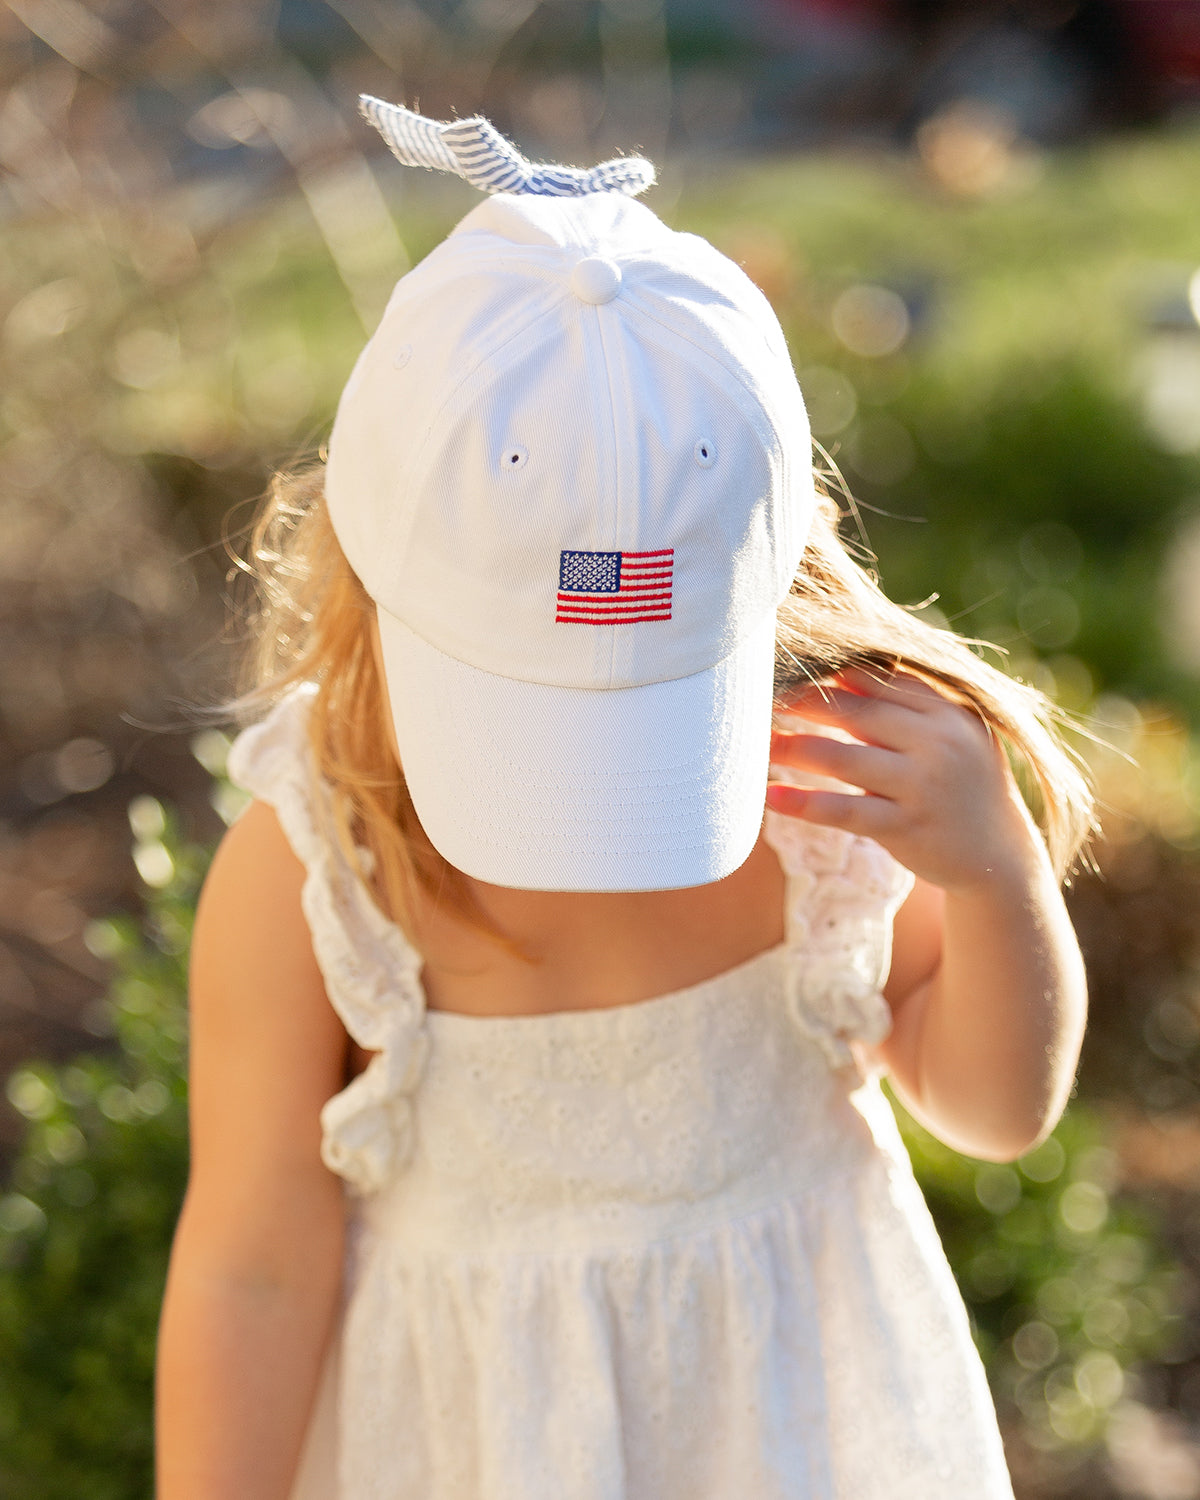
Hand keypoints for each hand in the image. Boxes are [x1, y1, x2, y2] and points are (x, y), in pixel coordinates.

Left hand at [766, 668, 1042, 892]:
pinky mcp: (905, 828)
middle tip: (759, 696)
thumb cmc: (962, 783)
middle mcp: (938, 744)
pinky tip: (770, 796)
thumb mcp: (951, 734)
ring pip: (841, 759)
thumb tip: (840, 667)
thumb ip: (907, 700)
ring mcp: (922, 787)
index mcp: (946, 711)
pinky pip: (843, 810)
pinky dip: (803, 803)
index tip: (787, 666)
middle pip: (853, 711)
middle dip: (800, 703)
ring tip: (757, 743)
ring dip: (792, 748)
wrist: (999, 854)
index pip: (876, 679)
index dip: (827, 672)